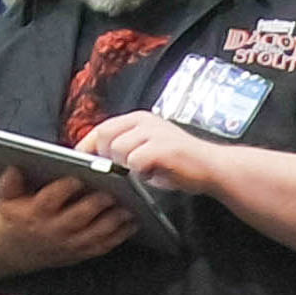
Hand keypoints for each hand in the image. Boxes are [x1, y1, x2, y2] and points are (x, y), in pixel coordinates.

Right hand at [0, 166, 132, 268]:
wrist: (12, 249)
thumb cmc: (13, 216)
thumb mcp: (3, 197)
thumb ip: (9, 182)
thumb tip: (14, 168)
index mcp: (35, 213)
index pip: (50, 199)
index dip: (64, 188)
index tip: (78, 178)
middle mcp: (53, 230)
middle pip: (78, 217)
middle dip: (96, 205)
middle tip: (112, 193)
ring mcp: (68, 244)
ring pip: (94, 234)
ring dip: (113, 223)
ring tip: (128, 209)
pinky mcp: (80, 254)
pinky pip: (101, 247)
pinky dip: (118, 237)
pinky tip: (130, 225)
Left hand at [77, 109, 224, 197]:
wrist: (213, 167)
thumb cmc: (180, 163)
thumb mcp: (149, 148)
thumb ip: (127, 148)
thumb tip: (99, 159)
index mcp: (139, 119)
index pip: (102, 127)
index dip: (89, 145)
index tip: (82, 160)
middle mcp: (145, 121)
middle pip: (105, 136)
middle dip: (106, 156)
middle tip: (118, 170)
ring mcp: (154, 133)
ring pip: (118, 149)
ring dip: (125, 166)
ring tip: (141, 172)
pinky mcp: (163, 147)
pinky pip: (135, 160)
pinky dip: (139, 172)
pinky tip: (151, 175)